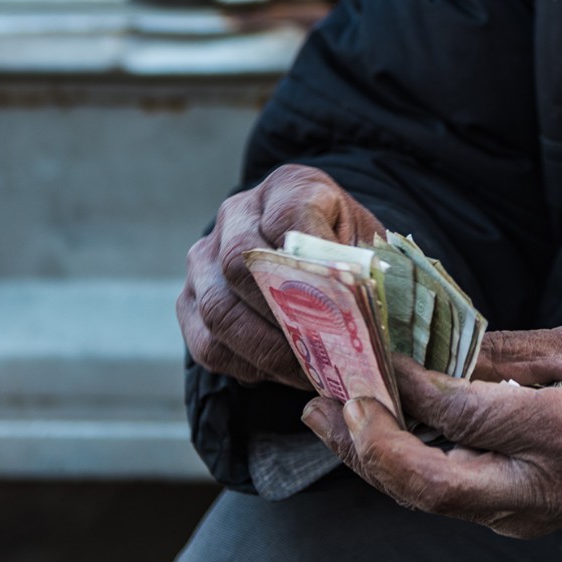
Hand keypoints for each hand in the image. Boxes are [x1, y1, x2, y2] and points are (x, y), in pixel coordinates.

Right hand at [179, 163, 382, 387]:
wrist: (306, 247)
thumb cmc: (342, 246)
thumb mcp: (364, 242)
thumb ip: (364, 267)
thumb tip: (373, 318)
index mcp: (288, 187)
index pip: (288, 219)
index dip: (313, 266)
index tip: (345, 306)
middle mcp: (237, 214)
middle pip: (241, 265)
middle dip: (286, 320)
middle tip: (327, 357)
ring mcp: (205, 257)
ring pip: (220, 310)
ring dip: (267, 352)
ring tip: (309, 374)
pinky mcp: (189, 300)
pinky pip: (208, 343)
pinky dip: (246, 365)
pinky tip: (281, 373)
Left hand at [300, 321, 561, 537]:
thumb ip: (512, 352)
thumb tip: (442, 348)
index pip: (462, 413)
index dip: (409, 384)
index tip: (372, 348)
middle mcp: (535, 487)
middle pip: (428, 486)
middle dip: (368, 446)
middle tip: (328, 401)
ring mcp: (524, 514)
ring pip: (427, 500)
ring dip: (370, 460)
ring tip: (325, 415)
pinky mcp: (516, 520)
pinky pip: (446, 497)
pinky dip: (402, 466)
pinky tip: (374, 432)